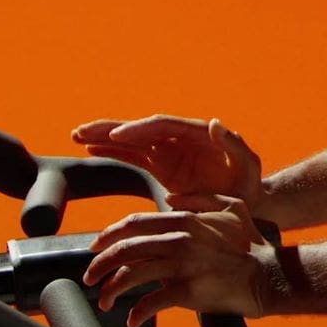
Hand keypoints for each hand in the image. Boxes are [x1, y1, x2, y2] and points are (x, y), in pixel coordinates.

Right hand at [71, 114, 268, 213]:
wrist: (248, 203)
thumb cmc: (249, 185)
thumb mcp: (249, 166)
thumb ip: (235, 145)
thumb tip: (215, 123)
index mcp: (196, 133)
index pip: (161, 126)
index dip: (137, 129)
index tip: (116, 136)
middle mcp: (179, 138)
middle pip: (140, 129)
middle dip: (111, 129)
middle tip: (82, 130)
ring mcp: (169, 152)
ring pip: (131, 141)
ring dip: (105, 137)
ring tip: (77, 135)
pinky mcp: (163, 167)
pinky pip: (134, 156)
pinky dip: (114, 152)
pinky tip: (92, 148)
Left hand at [82, 194, 275, 326]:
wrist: (269, 276)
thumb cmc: (252, 243)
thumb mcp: (232, 207)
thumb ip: (200, 198)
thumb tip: (169, 198)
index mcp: (184, 220)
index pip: (134, 224)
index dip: (109, 236)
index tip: (96, 248)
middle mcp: (178, 240)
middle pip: (125, 249)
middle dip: (100, 263)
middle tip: (89, 277)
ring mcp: (181, 266)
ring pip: (130, 275)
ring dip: (111, 290)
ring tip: (104, 302)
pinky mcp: (187, 292)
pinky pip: (150, 303)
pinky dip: (136, 312)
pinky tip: (131, 320)